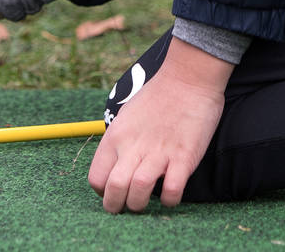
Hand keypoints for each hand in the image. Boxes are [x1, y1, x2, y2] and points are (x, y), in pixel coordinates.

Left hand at [88, 38, 231, 211]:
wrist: (188, 77)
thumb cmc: (158, 96)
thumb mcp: (127, 115)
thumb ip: (120, 142)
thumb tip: (116, 164)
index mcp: (116, 137)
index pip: (96, 178)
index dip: (103, 192)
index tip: (114, 192)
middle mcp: (133, 146)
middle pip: (113, 190)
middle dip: (117, 207)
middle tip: (126, 206)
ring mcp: (159, 152)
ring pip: (138, 193)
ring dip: (140, 205)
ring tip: (147, 201)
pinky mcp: (184, 156)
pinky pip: (172, 191)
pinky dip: (169, 200)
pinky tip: (171, 194)